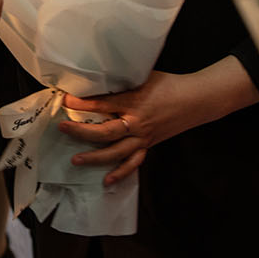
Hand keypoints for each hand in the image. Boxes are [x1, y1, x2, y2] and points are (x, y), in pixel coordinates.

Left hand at [59, 71, 201, 184]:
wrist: (196, 100)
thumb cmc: (169, 84)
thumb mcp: (144, 76)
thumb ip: (122, 82)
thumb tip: (96, 81)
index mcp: (135, 101)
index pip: (103, 103)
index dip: (82, 104)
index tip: (66, 101)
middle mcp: (137, 122)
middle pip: (105, 132)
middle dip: (81, 132)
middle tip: (63, 129)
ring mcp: (144, 137)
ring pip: (116, 152)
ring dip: (95, 158)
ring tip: (75, 160)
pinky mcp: (149, 145)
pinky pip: (133, 163)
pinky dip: (120, 173)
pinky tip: (106, 181)